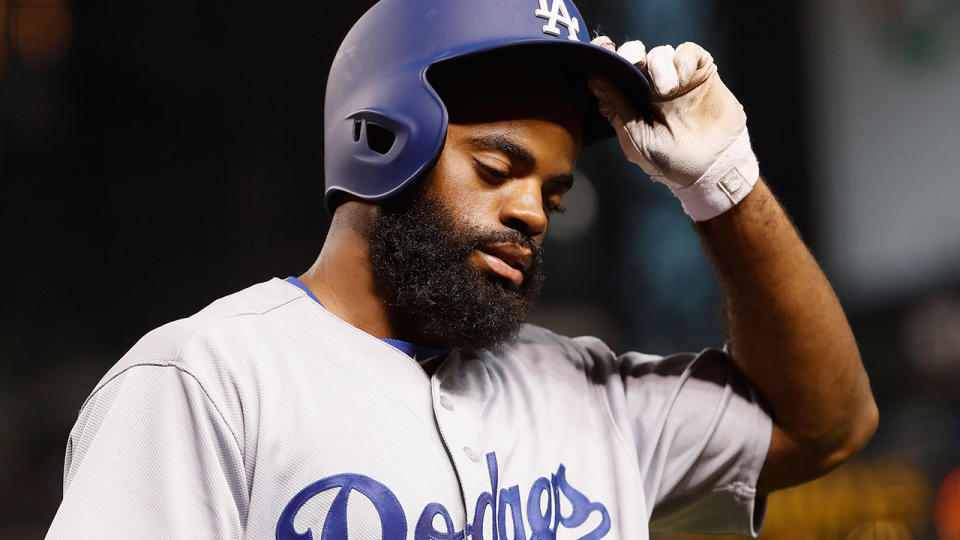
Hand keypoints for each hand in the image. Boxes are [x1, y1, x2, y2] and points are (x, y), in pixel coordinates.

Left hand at [589, 37, 759, 220]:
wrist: (712, 169)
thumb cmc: (671, 162)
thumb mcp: (636, 138)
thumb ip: (618, 108)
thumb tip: (594, 80)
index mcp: (632, 101)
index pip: (615, 72)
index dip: (607, 57)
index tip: (602, 49)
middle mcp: (652, 87)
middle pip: (635, 55)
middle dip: (630, 54)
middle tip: (634, 63)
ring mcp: (677, 79)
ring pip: (659, 53)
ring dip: (659, 66)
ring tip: (667, 90)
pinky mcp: (700, 73)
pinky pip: (687, 51)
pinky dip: (681, 60)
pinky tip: (682, 80)